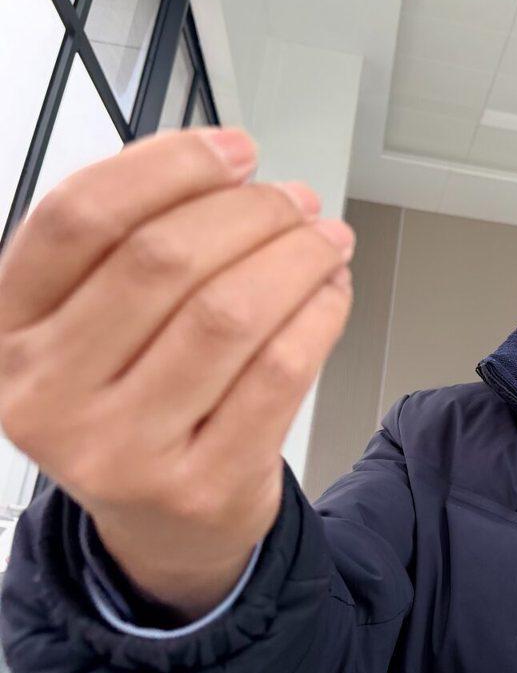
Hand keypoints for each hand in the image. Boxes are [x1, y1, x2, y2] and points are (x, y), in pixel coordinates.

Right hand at [0, 129, 355, 619]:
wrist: (162, 522)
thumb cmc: (132, 401)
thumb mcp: (92, 325)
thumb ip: (131, 244)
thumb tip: (227, 167)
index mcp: (7, 332)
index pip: (78, 218)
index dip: (168, 166)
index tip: (233, 150)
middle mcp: (47, 393)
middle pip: (163, 260)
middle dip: (250, 212)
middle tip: (294, 202)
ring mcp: (121, 449)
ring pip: (229, 313)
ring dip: (296, 257)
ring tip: (325, 240)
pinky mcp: (201, 482)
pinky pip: (279, 370)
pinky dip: (318, 314)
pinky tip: (330, 292)